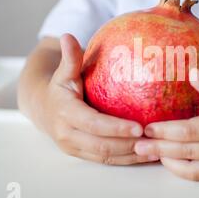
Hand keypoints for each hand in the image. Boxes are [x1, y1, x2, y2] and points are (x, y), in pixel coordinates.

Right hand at [33, 34, 158, 164]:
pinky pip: (107, 161)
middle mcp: (67, 135)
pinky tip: (147, 154)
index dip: (116, 128)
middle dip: (129, 146)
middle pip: (103, 146)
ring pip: (107, 157)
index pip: (93, 124)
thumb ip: (69, 57)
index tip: (139, 127)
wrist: (42, 108)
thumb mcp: (63, 72)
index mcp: (65, 114)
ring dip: (132, 156)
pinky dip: (127, 160)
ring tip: (156, 149)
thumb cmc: (59, 87)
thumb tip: (67, 36)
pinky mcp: (81, 155)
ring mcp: (74, 148)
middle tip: (155, 140)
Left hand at [134, 69, 198, 179]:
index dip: (167, 130)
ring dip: (167, 161)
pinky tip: (168, 162)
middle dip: (160, 148)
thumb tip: (193, 73)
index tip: (147, 126)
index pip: (191, 130)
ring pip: (192, 166)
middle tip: (138, 145)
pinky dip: (182, 171)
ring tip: (148, 154)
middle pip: (187, 150)